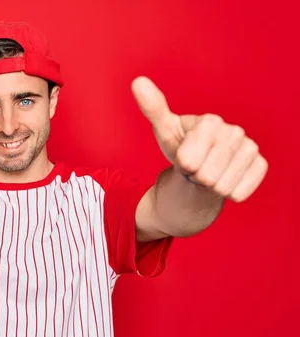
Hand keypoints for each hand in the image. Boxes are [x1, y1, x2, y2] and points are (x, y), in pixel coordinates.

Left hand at [131, 76, 267, 201]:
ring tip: (207, 171)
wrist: (199, 165)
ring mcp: (250, 148)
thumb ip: (153, 108)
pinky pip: (239, 191)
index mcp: (210, 122)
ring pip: (222, 187)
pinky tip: (224, 178)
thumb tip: (138, 82)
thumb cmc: (180, 145)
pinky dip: (226, 192)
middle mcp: (234, 132)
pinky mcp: (260, 165)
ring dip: (210, 186)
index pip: (188, 161)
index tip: (183, 157)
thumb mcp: (164, 130)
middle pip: (206, 175)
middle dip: (196, 176)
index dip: (182, 165)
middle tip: (195, 167)